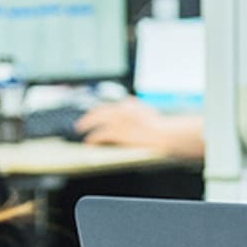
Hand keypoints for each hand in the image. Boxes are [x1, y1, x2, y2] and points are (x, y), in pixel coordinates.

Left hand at [75, 98, 203, 158]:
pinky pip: (99, 134)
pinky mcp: (116, 132)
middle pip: (100, 110)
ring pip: (95, 119)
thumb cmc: (163, 129)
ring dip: (86, 124)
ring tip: (80, 129)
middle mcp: (122, 109)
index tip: (98, 114)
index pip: (112, 105)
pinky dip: (92, 138)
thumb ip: (139, 109)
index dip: (102, 110)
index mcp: (131, 104)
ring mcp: (118, 120)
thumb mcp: (151, 113)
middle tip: (82, 122)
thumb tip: (132, 106)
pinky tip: (89, 142)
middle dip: (89, 116)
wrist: (166, 135)